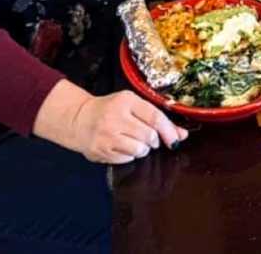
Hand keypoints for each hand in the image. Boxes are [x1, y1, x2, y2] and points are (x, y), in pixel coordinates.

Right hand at [34, 80, 188, 164]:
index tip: (175, 139)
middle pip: (149, 136)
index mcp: (126, 101)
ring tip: (133, 141)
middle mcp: (116, 117)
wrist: (79, 119)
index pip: (155, 117)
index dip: (169, 130)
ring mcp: (107, 135)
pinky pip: (127, 159)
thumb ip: (157, 118)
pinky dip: (129, 155)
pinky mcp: (101, 151)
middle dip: (153, 140)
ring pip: (139, 150)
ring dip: (142, 149)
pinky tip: (122, 146)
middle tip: (147, 137)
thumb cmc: (111, 110)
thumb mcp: (133, 106)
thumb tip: (181, 135)